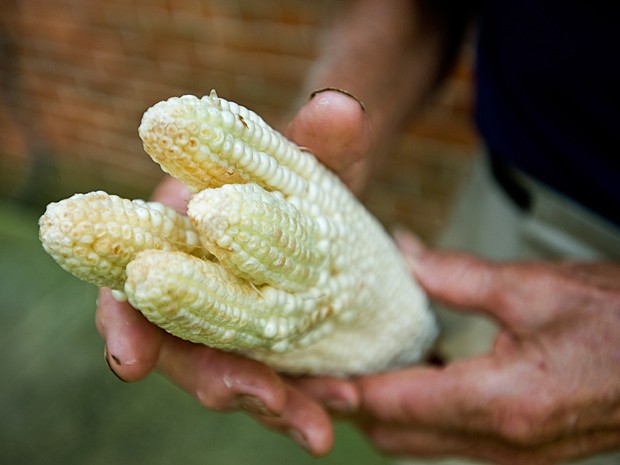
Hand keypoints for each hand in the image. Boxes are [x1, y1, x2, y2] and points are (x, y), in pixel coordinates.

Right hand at [94, 90, 369, 455]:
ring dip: (270, 404)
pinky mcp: (267, 353)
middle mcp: (193, 291)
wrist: (321, 212)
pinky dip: (301, 402)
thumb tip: (341, 106)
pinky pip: (276, 386)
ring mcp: (230, 328)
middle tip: (262, 397)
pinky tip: (338, 406)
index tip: (130, 360)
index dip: (126, 322)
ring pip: (232, 377)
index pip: (131, 284)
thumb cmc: (291, 181)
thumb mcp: (306, 161)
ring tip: (315, 422)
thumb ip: (316, 139)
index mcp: (178, 237)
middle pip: (183, 349)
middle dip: (215, 378)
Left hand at [293, 230, 619, 464]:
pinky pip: (448, 439)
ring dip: (384, 408)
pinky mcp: (522, 450)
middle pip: (394, 434)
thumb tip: (404, 257)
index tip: (304, 370)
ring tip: (361, 361)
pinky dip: (417, 412)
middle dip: (353, 403)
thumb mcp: (534, 287)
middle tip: (326, 360)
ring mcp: (513, 456)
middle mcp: (501, 444)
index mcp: (501, 403)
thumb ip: (458, 276)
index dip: (341, 390)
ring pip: (418, 442)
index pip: (391, 405)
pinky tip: (415, 372)